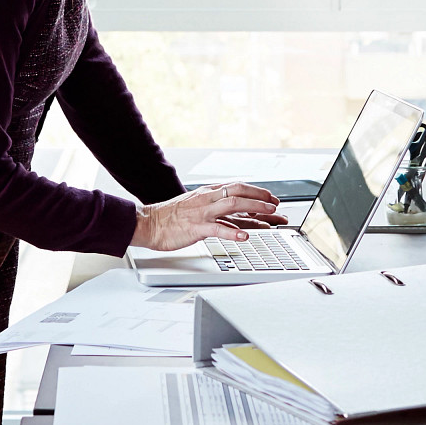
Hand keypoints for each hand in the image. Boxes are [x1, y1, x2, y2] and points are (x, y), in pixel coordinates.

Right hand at [132, 183, 285, 250]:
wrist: (149, 223)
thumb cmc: (171, 217)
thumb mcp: (197, 207)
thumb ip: (217, 210)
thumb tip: (239, 217)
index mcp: (207, 193)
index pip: (237, 188)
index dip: (257, 192)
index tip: (272, 199)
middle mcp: (207, 199)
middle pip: (239, 192)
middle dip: (261, 198)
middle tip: (276, 206)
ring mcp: (202, 212)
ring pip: (233, 205)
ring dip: (254, 209)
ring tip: (269, 215)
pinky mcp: (196, 227)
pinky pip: (217, 228)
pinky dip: (233, 232)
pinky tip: (245, 236)